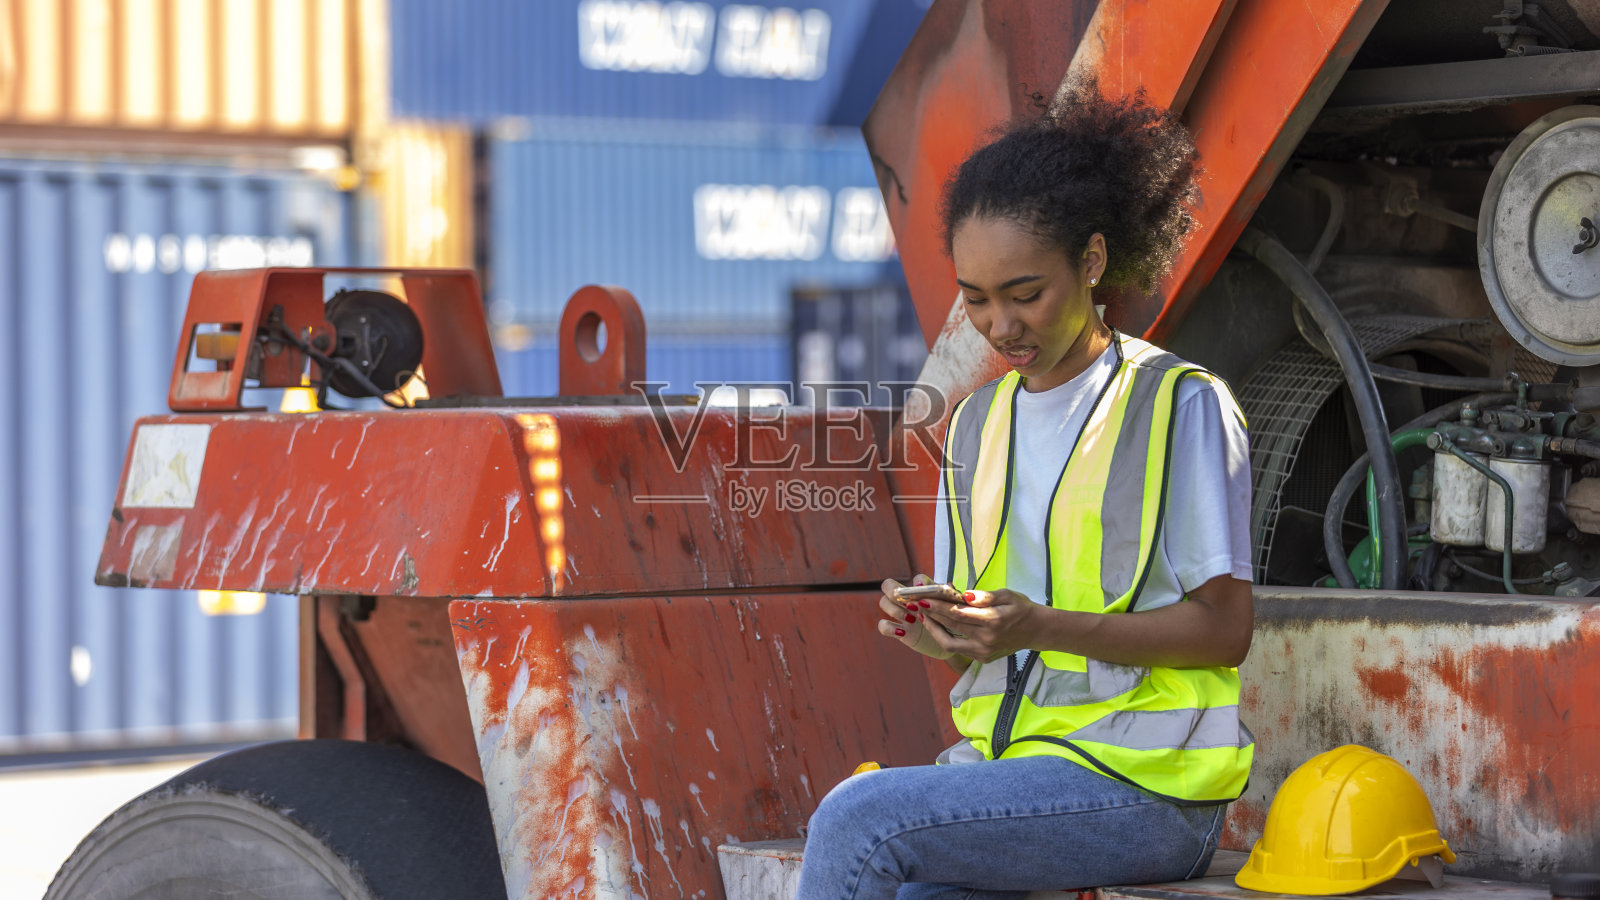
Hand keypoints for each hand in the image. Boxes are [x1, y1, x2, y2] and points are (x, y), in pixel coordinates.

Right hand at [877, 575, 954, 659]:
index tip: (923, 590)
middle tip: (906, 603)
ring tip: (911, 619)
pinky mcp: (897, 630)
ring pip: (884, 602)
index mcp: (924, 591)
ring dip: (895, 609)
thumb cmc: (950, 624)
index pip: (917, 579)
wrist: (948, 644)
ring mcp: (900, 614)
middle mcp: (908, 599)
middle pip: (888, 585)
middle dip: (893, 591)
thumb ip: (950, 599)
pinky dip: (889, 628)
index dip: (919, 583)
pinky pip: (882, 625)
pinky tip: (903, 632)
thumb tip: (949, 586)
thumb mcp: (952, 611)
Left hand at [918, 589, 1041, 663]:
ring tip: (924, 616)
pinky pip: (958, 649)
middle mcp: (986, 639)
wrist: (1036, 631)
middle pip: (951, 626)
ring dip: (934, 629)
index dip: (938, 606)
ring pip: (950, 643)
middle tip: (917, 604)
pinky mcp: (982, 658)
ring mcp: (983, 652)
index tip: (923, 599)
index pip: (959, 613)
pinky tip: (938, 626)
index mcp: (993, 621)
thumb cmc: (1021, 609)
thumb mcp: (1007, 595)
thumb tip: (963, 595)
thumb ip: (985, 596)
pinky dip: (945, 637)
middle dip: (931, 614)